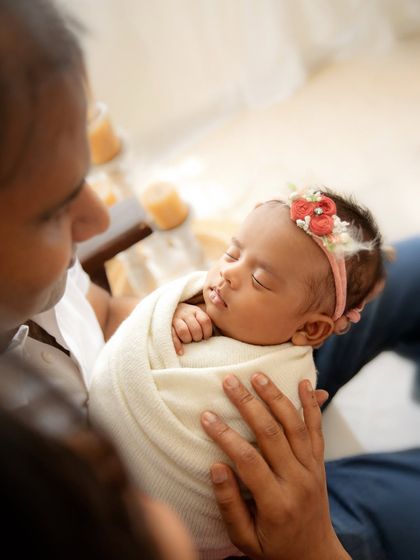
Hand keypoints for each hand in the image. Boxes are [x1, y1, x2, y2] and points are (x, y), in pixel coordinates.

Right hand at [171, 303, 212, 354]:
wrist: (171, 309)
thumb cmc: (189, 317)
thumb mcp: (198, 314)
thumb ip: (206, 321)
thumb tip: (223, 331)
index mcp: (196, 311)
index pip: (205, 321)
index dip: (207, 332)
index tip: (206, 337)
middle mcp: (186, 313)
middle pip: (195, 328)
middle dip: (197, 337)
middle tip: (196, 339)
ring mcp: (176, 319)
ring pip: (183, 331)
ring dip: (188, 339)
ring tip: (188, 341)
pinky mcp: (167, 326)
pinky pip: (172, 336)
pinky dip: (177, 345)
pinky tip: (181, 352)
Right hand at [201, 375, 349, 559]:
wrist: (316, 556)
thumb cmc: (273, 548)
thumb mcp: (244, 539)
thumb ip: (229, 504)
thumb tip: (216, 467)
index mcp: (276, 503)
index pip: (248, 460)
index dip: (226, 436)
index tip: (206, 416)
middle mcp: (297, 481)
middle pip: (272, 434)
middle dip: (248, 405)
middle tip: (229, 382)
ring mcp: (312, 469)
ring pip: (295, 426)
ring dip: (276, 397)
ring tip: (258, 375)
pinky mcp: (320, 463)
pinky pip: (317, 430)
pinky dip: (311, 405)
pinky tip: (304, 383)